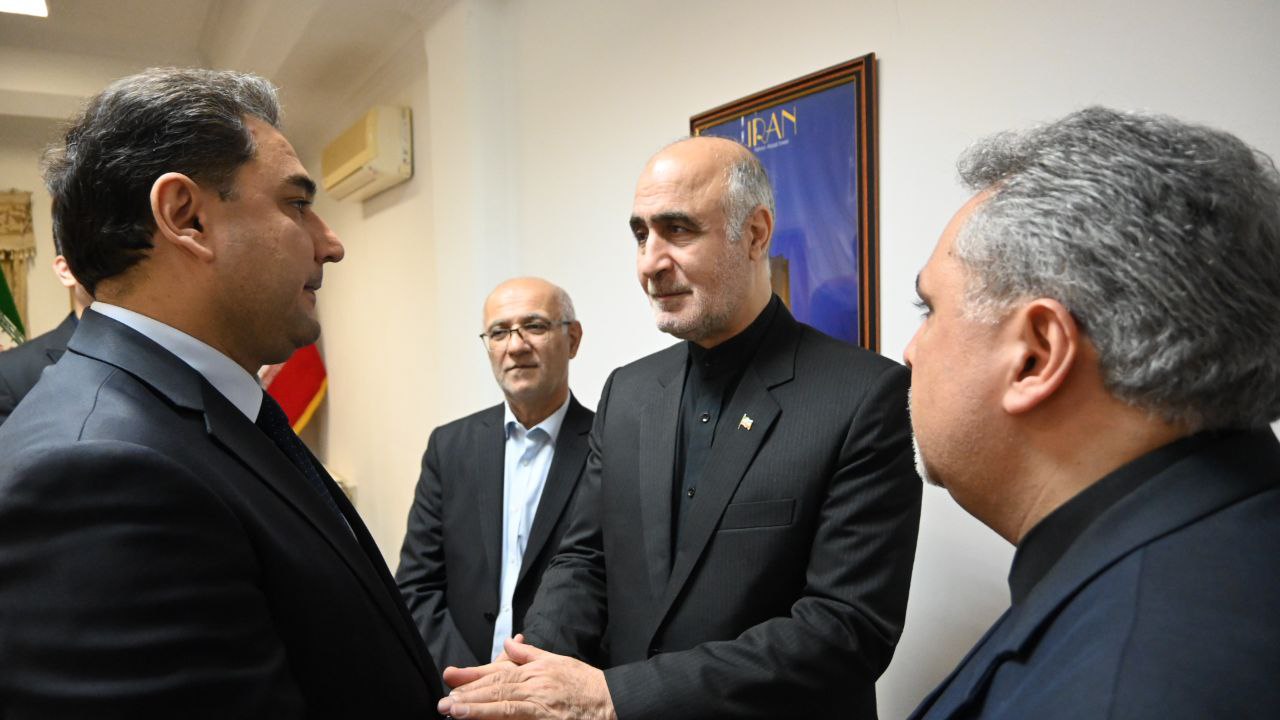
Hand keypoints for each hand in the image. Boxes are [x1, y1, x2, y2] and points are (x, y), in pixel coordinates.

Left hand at [437, 637, 615, 719]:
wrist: (610, 700)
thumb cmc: (583, 682)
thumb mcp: (556, 661)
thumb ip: (529, 654)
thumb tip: (508, 643)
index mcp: (533, 670)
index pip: (497, 671)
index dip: (472, 675)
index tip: (451, 677)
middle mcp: (533, 685)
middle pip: (495, 688)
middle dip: (467, 694)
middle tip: (443, 701)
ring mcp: (538, 704)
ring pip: (503, 705)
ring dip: (477, 709)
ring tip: (455, 711)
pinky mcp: (544, 719)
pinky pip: (518, 718)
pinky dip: (499, 718)